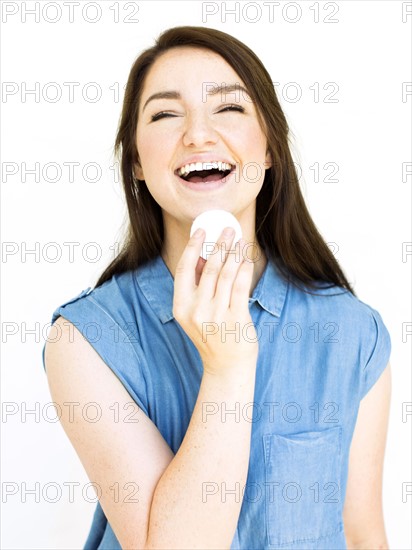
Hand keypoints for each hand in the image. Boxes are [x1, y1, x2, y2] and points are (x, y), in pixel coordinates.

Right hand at [172, 227, 258, 375]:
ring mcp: (216, 316)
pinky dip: (244, 269)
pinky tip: (247, 258)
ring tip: (239, 240)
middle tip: (226, 230)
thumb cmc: (211, 335)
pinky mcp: (236, 318)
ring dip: (234, 254)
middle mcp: (196, 311)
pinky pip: (240, 286)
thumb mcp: (194, 313)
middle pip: (207, 269)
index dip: (193, 248)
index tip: (201, 231)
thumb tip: (201, 256)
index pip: (184, 270)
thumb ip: (195, 287)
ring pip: (225, 275)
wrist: (226, 365)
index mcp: (181, 308)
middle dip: (219, 245)